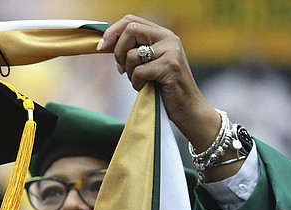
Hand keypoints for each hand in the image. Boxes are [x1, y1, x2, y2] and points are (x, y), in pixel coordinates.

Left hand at [97, 15, 219, 152]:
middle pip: (130, 30)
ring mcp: (171, 51)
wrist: (188, 109)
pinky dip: (137, 84)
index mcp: (162, 34)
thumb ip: (134, 50)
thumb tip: (106, 44)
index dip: (112, 31)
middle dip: (118, 52)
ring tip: (141, 82)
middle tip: (121, 70)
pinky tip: (146, 89)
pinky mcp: (170, 67)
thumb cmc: (165, 89)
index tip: (102, 47)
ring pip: (132, 55)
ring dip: (130, 73)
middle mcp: (169, 38)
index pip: (131, 20)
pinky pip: (139, 72)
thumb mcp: (149, 64)